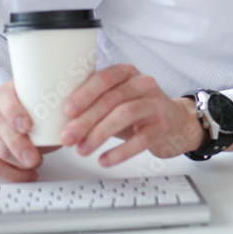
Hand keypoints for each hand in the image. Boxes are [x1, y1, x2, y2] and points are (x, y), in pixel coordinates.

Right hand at [0, 81, 60, 181]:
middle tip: (34, 159)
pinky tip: (24, 175)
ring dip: (15, 162)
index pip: (5, 100)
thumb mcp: (41, 101)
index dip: (15, 113)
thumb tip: (79, 123)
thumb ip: (55, 108)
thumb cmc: (30, 107)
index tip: (28, 126)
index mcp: (5, 92)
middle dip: (18, 146)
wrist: (4, 110)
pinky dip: (7, 172)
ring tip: (34, 166)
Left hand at [57, 64, 206, 166]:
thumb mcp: (117, 99)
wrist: (176, 122)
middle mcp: (143, 84)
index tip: (67, 111)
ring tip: (82, 150)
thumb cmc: (137, 111)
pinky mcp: (163, 127)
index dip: (84, 94)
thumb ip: (94, 101)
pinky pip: (141, 139)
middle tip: (67, 138)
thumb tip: (56, 118)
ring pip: (125, 115)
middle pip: (112, 100)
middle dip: (86, 120)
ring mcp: (155, 105)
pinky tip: (104, 160)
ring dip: (100, 134)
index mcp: (127, 73)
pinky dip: (120, 151)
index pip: (104, 78)